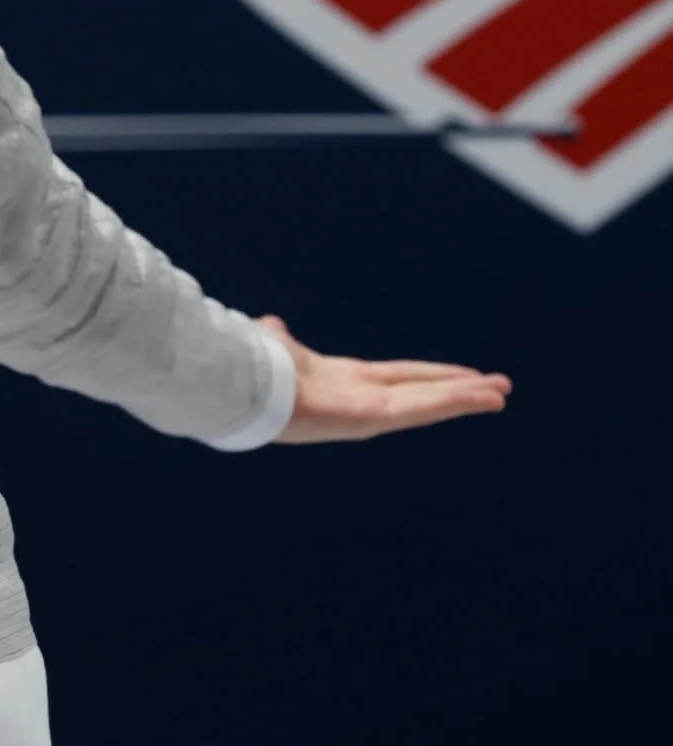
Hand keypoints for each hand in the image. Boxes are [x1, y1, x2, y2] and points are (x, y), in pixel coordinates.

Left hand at [259, 315, 512, 443]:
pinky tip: (484, 397)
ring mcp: (370, 412)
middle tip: (497, 388)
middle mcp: (364, 399)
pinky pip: (423, 407)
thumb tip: (272, 328)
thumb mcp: (277, 348)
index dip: (430, 376)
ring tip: (501, 394)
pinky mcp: (373, 418)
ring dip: (466, 397)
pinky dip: (455, 402)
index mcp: (346, 382)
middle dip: (460, 389)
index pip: (400, 378)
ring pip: (430, 401)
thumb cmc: (258, 372)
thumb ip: (281, 341)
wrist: (245, 389)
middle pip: (423, 391)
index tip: (459, 375)